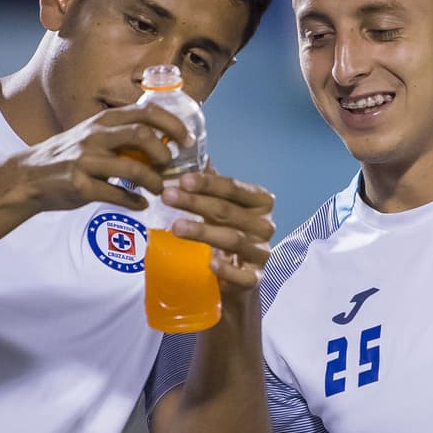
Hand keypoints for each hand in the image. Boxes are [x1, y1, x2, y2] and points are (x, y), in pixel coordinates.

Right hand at [14, 102, 191, 211]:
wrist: (28, 177)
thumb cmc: (67, 156)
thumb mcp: (92, 135)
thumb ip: (121, 135)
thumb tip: (162, 140)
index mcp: (103, 122)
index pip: (146, 112)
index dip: (172, 124)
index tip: (188, 139)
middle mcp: (95, 136)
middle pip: (142, 135)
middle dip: (165, 152)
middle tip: (172, 166)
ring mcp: (86, 161)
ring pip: (133, 168)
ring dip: (154, 182)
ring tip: (160, 190)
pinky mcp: (80, 186)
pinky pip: (117, 195)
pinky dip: (135, 201)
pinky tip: (141, 204)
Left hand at [159, 165, 275, 292]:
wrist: (240, 276)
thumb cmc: (228, 232)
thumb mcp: (223, 205)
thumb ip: (211, 184)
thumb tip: (190, 153)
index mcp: (261, 202)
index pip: (233, 188)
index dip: (207, 183)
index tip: (181, 179)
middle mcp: (265, 225)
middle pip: (227, 211)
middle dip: (195, 202)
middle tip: (166, 196)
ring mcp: (262, 252)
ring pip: (232, 239)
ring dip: (202, 231)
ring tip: (175, 227)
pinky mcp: (255, 278)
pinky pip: (244, 275)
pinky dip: (228, 271)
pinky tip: (211, 265)